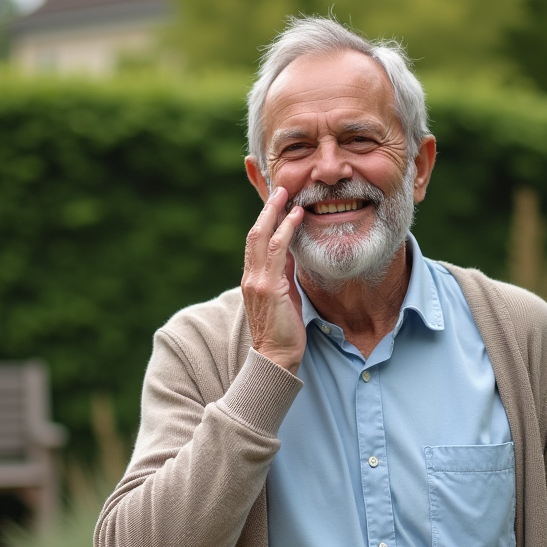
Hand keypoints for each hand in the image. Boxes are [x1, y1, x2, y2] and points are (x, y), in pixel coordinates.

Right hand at [242, 187, 305, 373]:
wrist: (276, 358)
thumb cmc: (283, 331)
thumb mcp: (284, 296)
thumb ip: (284, 275)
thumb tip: (292, 254)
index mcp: (252, 279)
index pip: (255, 242)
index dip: (264, 221)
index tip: (275, 203)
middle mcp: (250, 277)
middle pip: (254, 234)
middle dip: (266, 209)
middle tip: (279, 189)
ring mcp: (257, 281)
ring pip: (261, 237)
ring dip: (274, 213)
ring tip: (285, 194)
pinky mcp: (268, 287)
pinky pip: (277, 251)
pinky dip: (286, 231)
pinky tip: (296, 217)